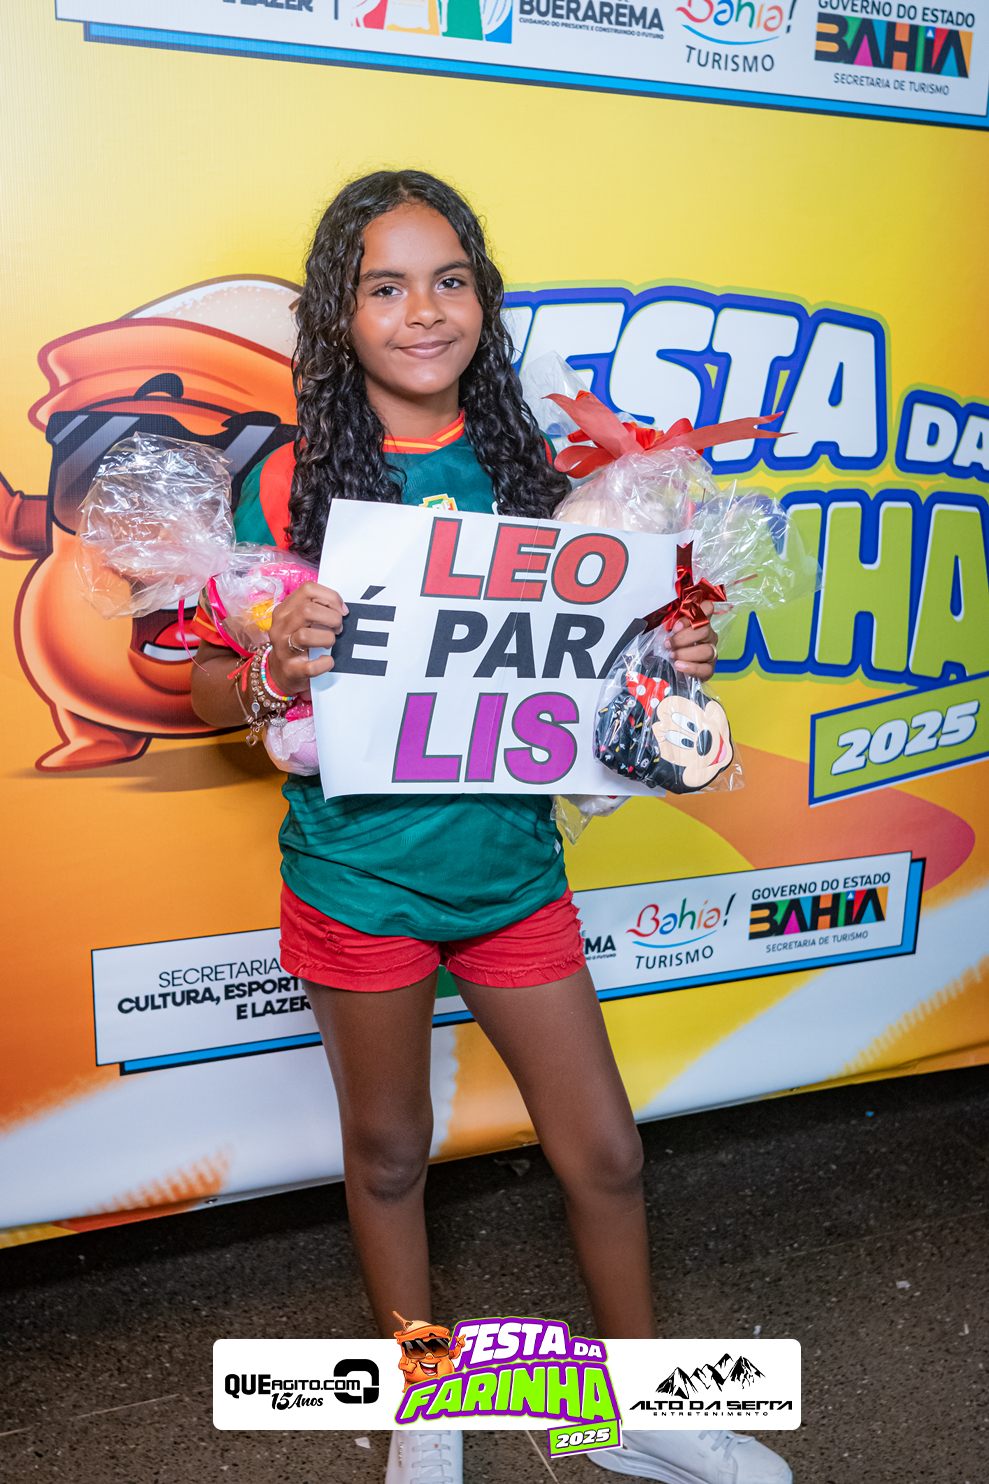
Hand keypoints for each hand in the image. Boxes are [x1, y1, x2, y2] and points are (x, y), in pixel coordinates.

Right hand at [266, 581, 347, 696]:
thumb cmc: (296, 642)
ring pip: (305, 636)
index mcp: (285, 610)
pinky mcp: (290, 669)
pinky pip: (311, 666)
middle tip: (338, 628)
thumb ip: (317, 609)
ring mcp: (283, 648)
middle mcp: (281, 626)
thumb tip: (342, 610)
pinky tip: (328, 661)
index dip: (331, 597)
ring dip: (327, 638)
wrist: (280, 673)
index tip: (341, 611)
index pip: (308, 589)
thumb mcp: (300, 620)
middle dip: (332, 618)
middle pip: (307, 610)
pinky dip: (325, 663)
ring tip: (331, 642)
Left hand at [667, 598, 717, 681]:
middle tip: (668, 644)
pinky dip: (691, 667)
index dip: (695, 613)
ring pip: (707, 650)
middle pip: (705, 630)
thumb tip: (667, 626)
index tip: (676, 626)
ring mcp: (711, 652)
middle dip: (683, 637)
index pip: (707, 608)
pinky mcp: (710, 669)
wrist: (668, 669)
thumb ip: (669, 626)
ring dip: (686, 653)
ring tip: (672, 655)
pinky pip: (706, 669)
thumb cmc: (668, 646)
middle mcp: (709, 636)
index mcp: (700, 622)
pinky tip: (679, 666)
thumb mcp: (667, 633)